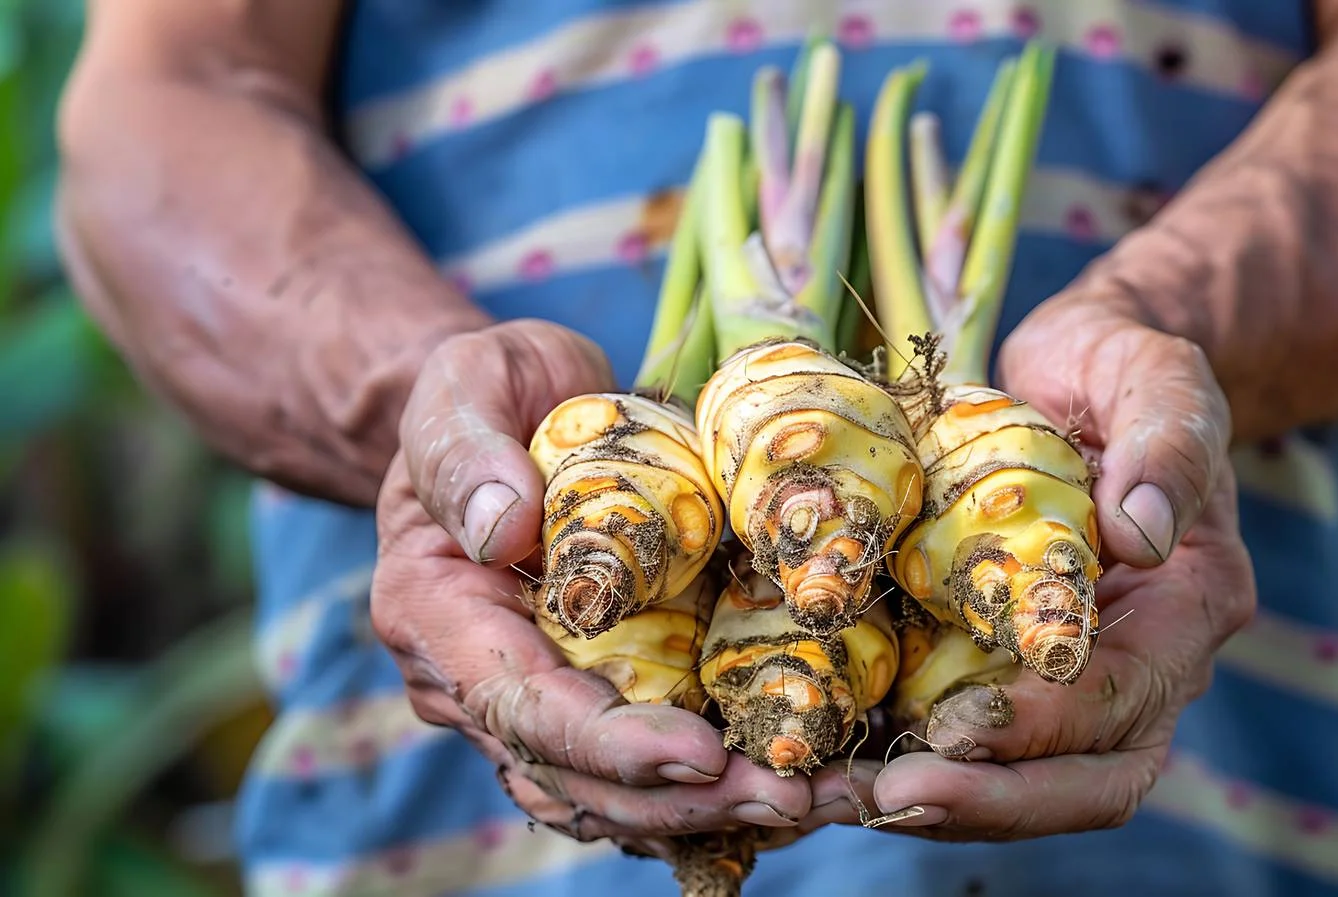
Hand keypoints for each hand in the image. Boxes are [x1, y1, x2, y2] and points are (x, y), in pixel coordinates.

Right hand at [370, 320, 813, 856]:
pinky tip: (805, 780)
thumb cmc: (486, 390)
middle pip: (581, 779)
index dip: (612, 745)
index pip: (522, 709)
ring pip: (620, 794)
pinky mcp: (598, 692)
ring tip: (819, 799)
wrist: (511, 410)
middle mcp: (481, 682)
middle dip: (687, 800)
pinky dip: (723, 784)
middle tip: (794, 797)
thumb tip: (504, 526)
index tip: (702, 754)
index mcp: (438, 617)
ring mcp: (541, 698)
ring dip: (719, 809)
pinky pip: (651, 767)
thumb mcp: (466, 383)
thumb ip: (464, 449)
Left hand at [859, 303, 1258, 838]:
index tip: (956, 731)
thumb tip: (1141, 535)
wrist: (1090, 369)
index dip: (1045, 726)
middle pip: (1093, 778)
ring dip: (949, 804)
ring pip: (1039, 782)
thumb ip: (1166, 444)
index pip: (1126, 698)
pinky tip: (843, 765)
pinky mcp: (1022, 668)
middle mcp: (1150, 662)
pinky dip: (922, 764)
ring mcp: (1086, 675)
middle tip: (890, 800)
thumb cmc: (1125, 364)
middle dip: (994, 801)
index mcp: (1192, 603)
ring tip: (846, 800)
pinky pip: (985, 743)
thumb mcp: (1156, 375)